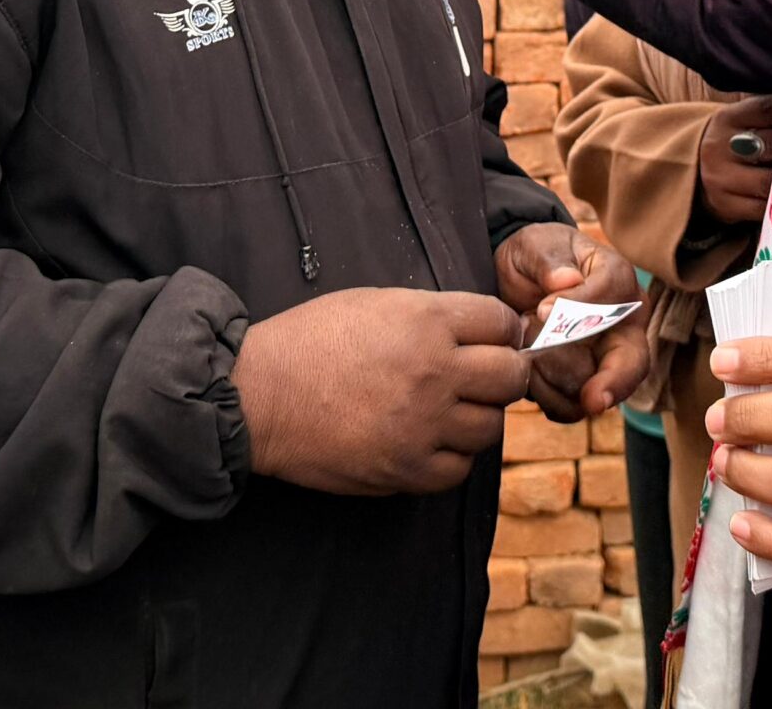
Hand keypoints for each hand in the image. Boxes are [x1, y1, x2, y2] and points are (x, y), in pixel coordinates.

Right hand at [234, 287, 530, 496]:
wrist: (259, 397)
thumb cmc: (309, 341)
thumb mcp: (373, 302)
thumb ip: (430, 315)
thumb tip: (475, 332)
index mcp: (425, 322)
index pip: (501, 322)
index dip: (502, 330)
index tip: (494, 340)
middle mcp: (434, 372)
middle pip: (511, 377)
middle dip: (504, 374)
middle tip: (485, 378)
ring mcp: (423, 425)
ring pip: (491, 427)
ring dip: (477, 418)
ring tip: (451, 412)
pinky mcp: (406, 469)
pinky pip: (458, 469)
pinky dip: (452, 457)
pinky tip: (431, 442)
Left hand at [495, 221, 648, 421]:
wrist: (519, 282)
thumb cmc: (536, 257)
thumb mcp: (535, 246)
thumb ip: (548, 260)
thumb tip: (566, 280)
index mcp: (618, 279)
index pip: (611, 293)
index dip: (576, 303)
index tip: (541, 308)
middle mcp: (623, 323)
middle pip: (632, 359)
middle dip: (613, 380)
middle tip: (593, 399)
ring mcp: (608, 359)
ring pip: (595, 387)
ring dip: (555, 374)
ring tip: (526, 349)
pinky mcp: (585, 384)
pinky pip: (571, 406)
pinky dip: (546, 396)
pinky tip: (527, 373)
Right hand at [696, 95, 771, 224]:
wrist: (694, 173)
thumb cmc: (731, 144)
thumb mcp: (739, 122)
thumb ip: (768, 116)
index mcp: (726, 119)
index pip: (765, 109)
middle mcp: (719, 147)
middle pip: (770, 146)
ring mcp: (721, 179)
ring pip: (768, 181)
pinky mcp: (726, 206)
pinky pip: (764, 209)